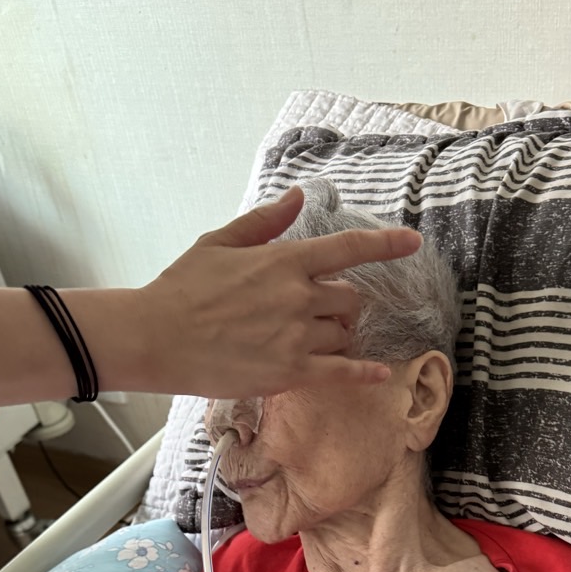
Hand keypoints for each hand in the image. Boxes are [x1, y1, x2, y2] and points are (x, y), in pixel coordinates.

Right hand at [136, 186, 421, 397]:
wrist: (157, 338)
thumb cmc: (182, 288)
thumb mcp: (219, 243)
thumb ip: (264, 222)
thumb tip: (297, 198)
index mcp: (283, 261)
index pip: (348, 248)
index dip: (386, 244)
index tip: (412, 242)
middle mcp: (298, 297)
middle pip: (349, 298)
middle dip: (340, 303)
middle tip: (317, 309)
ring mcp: (297, 337)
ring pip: (343, 334)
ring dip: (336, 334)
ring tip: (309, 338)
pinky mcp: (290, 372)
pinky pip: (342, 372)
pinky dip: (365, 373)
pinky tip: (380, 373)